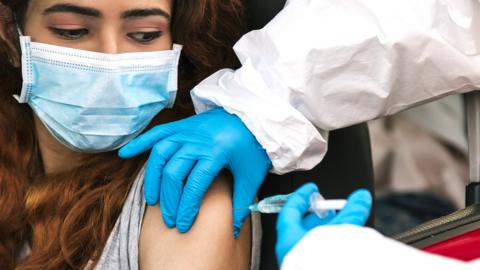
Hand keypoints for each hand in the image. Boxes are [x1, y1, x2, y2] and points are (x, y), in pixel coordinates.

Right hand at [118, 107, 270, 236]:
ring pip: (161, 154)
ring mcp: (188, 131)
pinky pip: (157, 133)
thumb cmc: (253, 146)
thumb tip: (234, 229)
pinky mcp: (182, 125)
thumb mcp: (251, 175)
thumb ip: (241, 201)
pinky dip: (140, 142)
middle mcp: (198, 141)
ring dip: (153, 178)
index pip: (195, 185)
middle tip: (170, 219)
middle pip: (174, 173)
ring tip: (152, 200)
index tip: (183, 224)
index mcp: (217, 152)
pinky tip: (125, 153)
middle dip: (170, 200)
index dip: (186, 207)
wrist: (253, 115)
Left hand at [276, 183, 371, 264]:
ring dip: (324, 232)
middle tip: (330, 210)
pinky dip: (326, 247)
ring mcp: (298, 263)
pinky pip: (315, 255)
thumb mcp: (341, 230)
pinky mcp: (308, 268)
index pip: (290, 211)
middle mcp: (290, 253)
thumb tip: (361, 197)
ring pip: (308, 242)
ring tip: (341, 226)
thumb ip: (351, 212)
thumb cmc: (324, 260)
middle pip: (300, 227)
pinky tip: (341, 246)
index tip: (311, 189)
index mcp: (288, 240)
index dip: (301, 197)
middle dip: (317, 217)